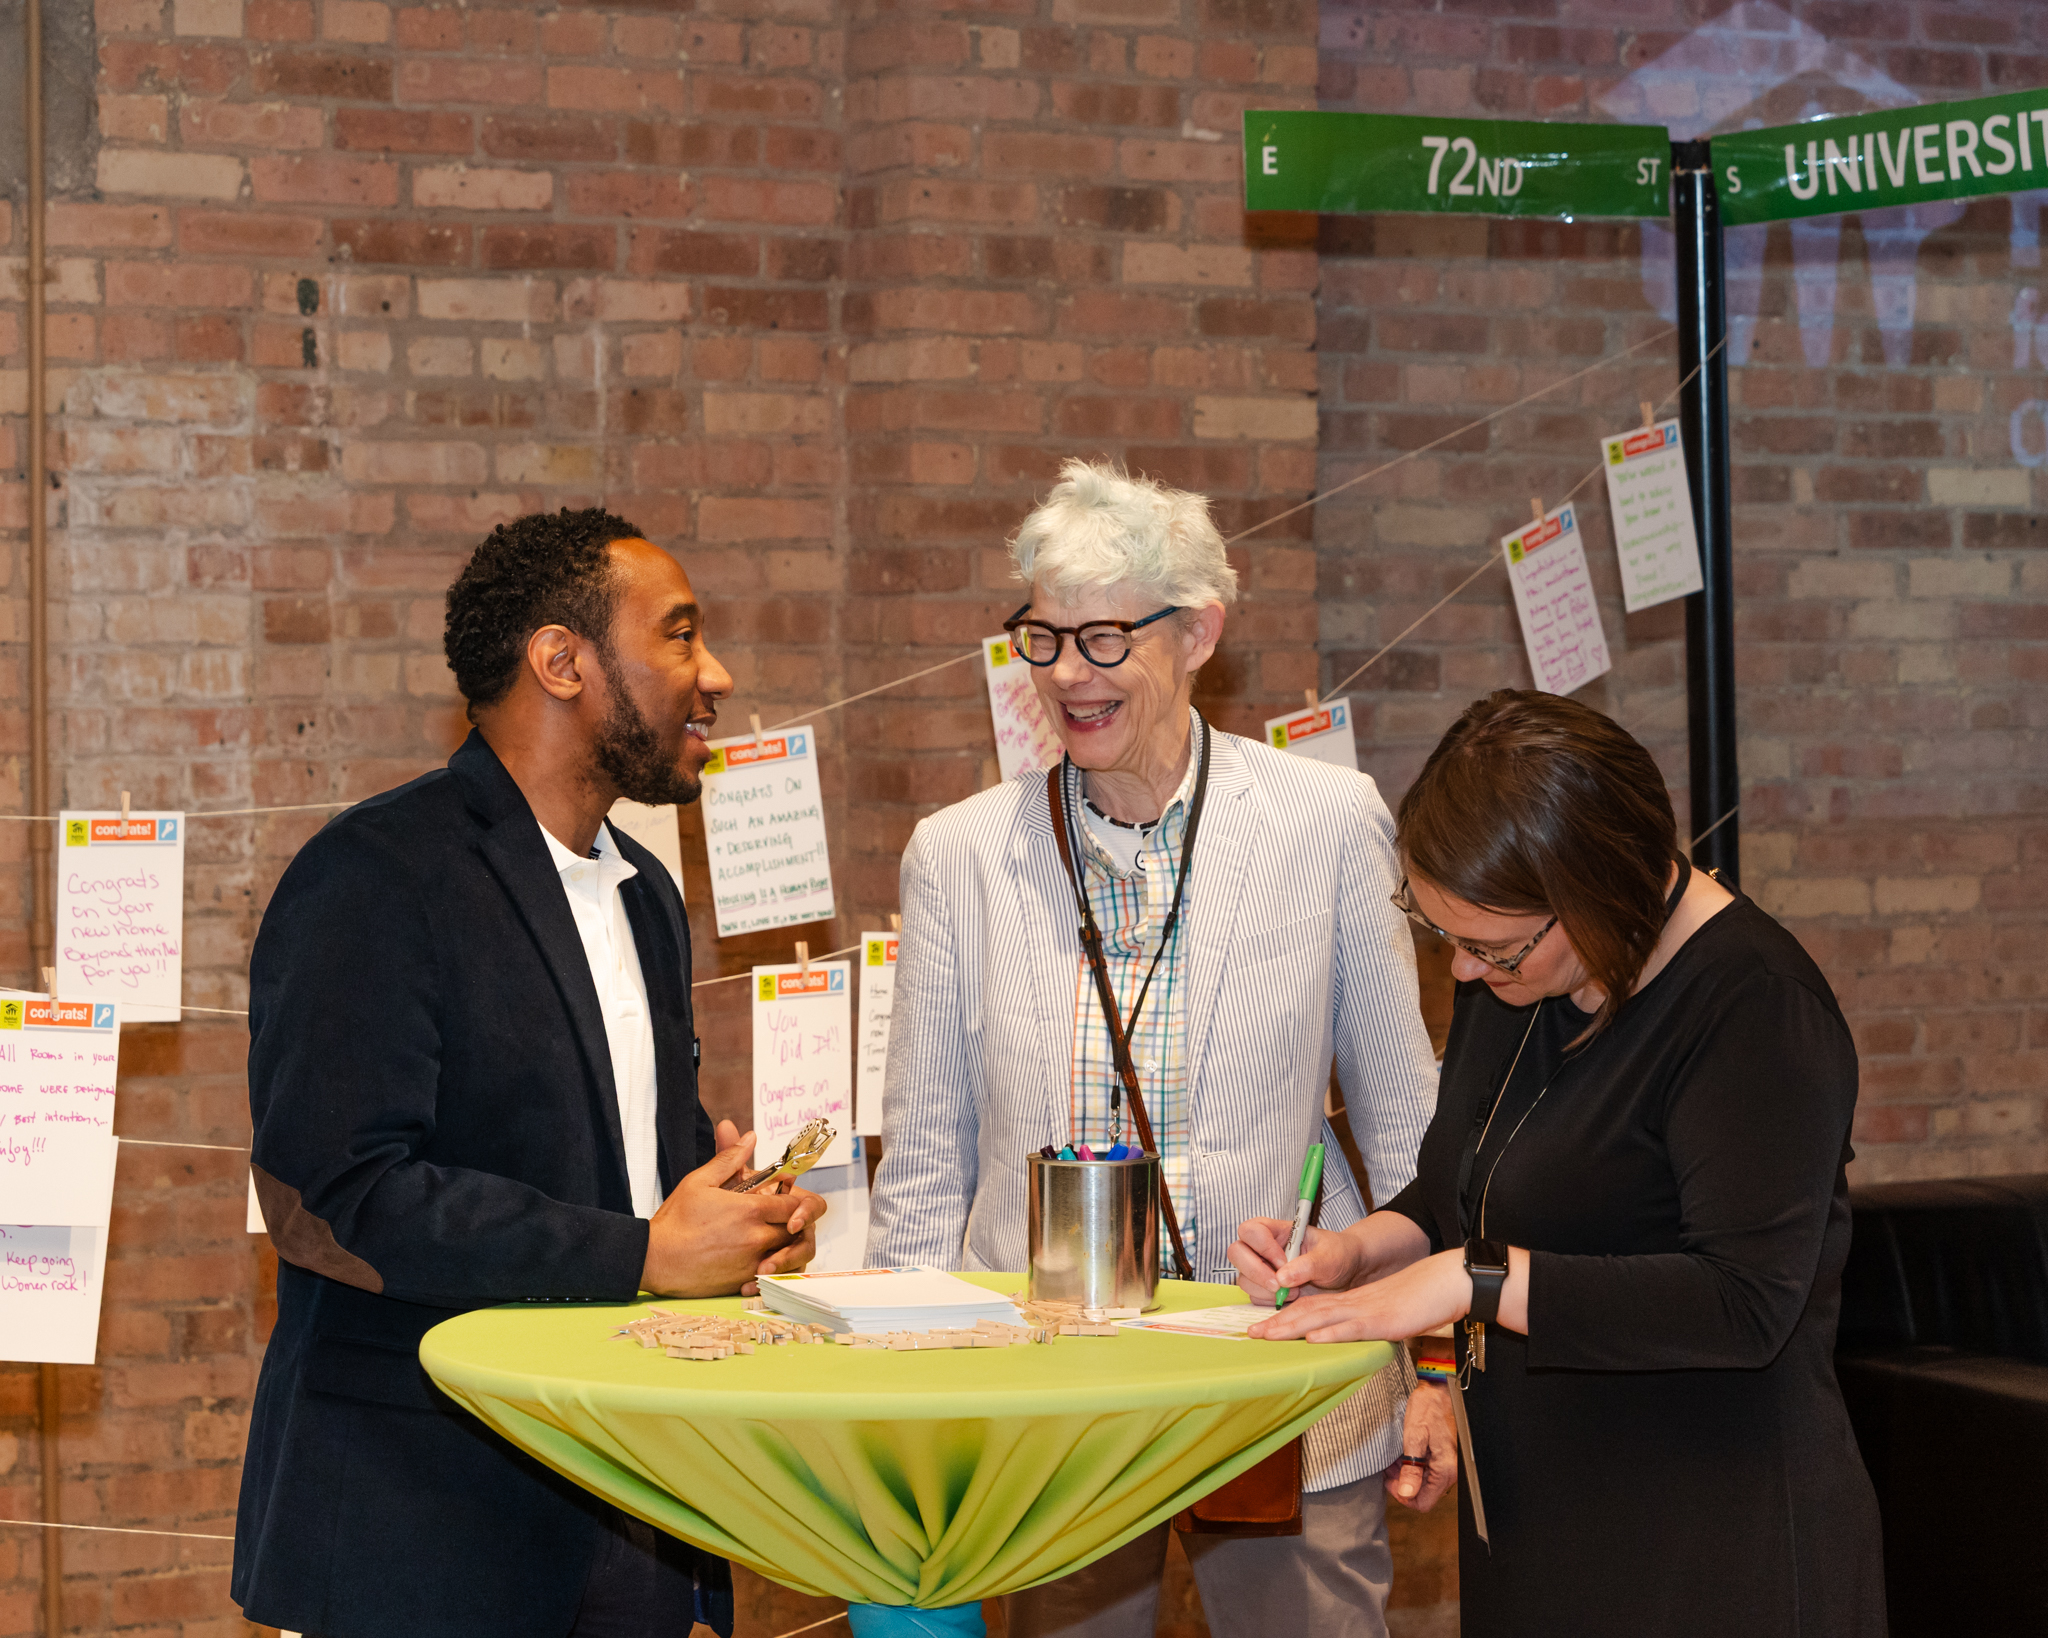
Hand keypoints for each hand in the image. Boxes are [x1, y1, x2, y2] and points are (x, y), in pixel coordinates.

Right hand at [639, 1120, 828, 1297]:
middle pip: (797, 1230)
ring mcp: (753, 1262)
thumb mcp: (700, 1181)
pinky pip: (774, 1276)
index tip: (783, 1198)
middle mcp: (758, 1237)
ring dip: (786, 1246)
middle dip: (793, 1223)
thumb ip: (729, 1158)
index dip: (795, 1200)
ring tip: (770, 1239)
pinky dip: (773, 1268)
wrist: (656, 1259)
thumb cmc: (676, 1220)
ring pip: (789, 1254)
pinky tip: (759, 1260)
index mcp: (751, 1210)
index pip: (795, 1204)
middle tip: (779, 1218)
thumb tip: (750, 1137)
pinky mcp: (744, 1282)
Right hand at [1228, 1218, 1362, 1306]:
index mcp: (1278, 1231)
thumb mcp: (1329, 1256)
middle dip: (1255, 1271)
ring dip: (1264, 1290)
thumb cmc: (1338, 1255)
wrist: (1348, 1276)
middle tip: (1279, 1285)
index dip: (1262, 1246)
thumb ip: (1308, 1264)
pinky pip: (1254, 1297)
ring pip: (1243, 1278)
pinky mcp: (1265, 1290)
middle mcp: (1264, 1249)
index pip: (1252, 1230)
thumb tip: (1282, 1277)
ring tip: (1293, 1292)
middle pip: (1236, 1252)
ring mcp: (1262, 1269)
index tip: (1283, 1262)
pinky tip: (1290, 1300)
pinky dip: (1268, 1302)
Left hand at [1249, 1247, 1468, 1342]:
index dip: (1285, 1316)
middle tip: (1249, 1332)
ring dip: (1291, 1326)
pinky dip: (1331, 1333)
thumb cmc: (1421, 1298)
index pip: (1312, 1308)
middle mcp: (1353, 1303)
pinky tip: (1313, 1338)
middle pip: (1307, 1311)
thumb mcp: (1387, 1314)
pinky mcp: (1383, 1320)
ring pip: (1321, 1316)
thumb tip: (1350, 1341)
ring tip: (1266, 1334)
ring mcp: (1366, 1310)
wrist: (1447, 1281)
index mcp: (1353, 1301)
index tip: (1262, 1326)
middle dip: (1277, 1322)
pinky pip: (1353, 1327)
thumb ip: (1367, 1325)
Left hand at [1385, 1381, 1457, 1512]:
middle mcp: (1449, 1471)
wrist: (1438, 1390)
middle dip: (1402, 1483)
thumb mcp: (1414, 1437)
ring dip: (1406, 1474)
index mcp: (1444, 1470)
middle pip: (1423, 1494)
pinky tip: (1402, 1454)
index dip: (1403, 1496)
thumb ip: (1411, 1468)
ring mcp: (1447, 1465)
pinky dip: (1412, 1466)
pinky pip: (1427, 1472)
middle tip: (1388, 1467)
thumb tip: (1406, 1493)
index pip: (1423, 1503)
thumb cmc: (1428, 1408)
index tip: (1390, 1480)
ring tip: (1394, 1458)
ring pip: (1423, 1484)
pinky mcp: (1442, 1458)